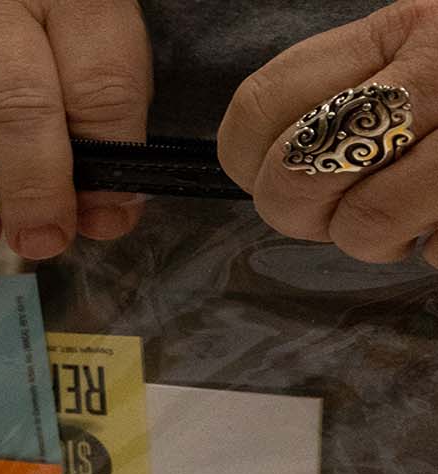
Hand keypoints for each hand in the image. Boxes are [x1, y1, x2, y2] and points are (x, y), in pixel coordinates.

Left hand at [219, 0, 437, 264]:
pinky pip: (433, 250)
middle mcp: (434, 68)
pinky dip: (434, 247)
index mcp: (394, 32)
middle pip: (296, 173)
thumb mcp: (410, 59)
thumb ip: (339, 95)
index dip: (246, 161)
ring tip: (411, 215)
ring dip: (376, 240)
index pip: (260, 103)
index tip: (271, 177)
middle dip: (304, 215)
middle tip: (342, 211)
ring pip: (363, 225)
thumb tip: (268, 169)